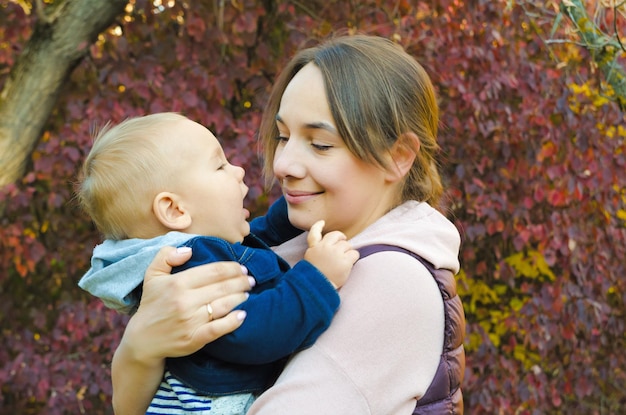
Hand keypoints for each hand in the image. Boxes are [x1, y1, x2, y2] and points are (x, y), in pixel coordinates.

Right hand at [123, 246, 252, 362]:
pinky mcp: (194, 339)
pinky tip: (243, 315)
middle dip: (241, 281)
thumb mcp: (152, 275)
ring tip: (247, 293)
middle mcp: (184, 301)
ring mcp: (190, 321)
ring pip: (223, 305)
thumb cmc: (152, 304)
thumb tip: (188, 250)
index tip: (241, 268)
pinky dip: (233, 321)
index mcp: (177, 283)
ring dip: (240, 297)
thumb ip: (166, 256)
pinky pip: (218, 328)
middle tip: (250, 280)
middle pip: (222, 287)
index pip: (213, 271)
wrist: (142, 340)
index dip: (232, 268)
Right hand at [304, 220, 358, 288]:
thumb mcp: (311, 261)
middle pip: (335, 235)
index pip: (314, 233)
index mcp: (314, 248)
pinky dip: (354, 258)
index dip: (318, 226)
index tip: (322, 222)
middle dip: (341, 238)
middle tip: (344, 241)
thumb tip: (331, 246)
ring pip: (347, 245)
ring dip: (347, 251)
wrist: (318, 288)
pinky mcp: (344, 261)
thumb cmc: (315, 278)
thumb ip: (317, 252)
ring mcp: (335, 253)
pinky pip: (354, 253)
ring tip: (344, 260)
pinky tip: (350, 264)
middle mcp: (324, 248)